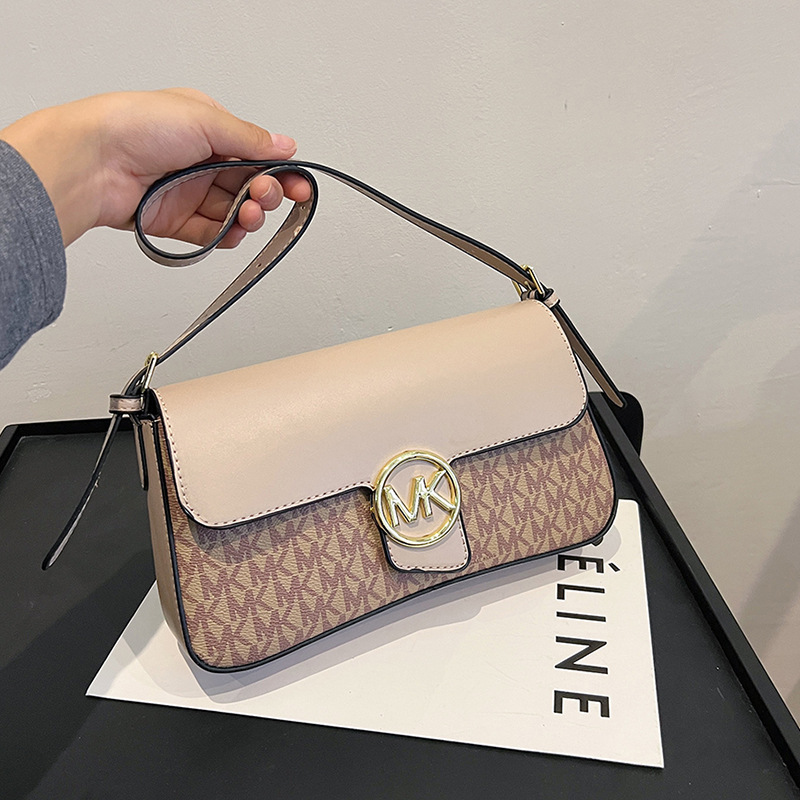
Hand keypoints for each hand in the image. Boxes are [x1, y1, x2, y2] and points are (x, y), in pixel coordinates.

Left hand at [0, 88, 310, 246]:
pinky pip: (212, 233)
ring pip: (234, 212)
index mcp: (206, 129)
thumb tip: (285, 145)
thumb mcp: (205, 119)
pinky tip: (235, 230)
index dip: (280, 171)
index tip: (299, 185)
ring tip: (249, 213)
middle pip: (248, 185)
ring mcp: (188, 193)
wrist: (92, 162)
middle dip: (267, 193)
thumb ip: (250, 139)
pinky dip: (227, 235)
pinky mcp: (176, 222)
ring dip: (249, 215)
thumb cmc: (134, 126)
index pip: (255, 154)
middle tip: (269, 195)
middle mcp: (199, 161)